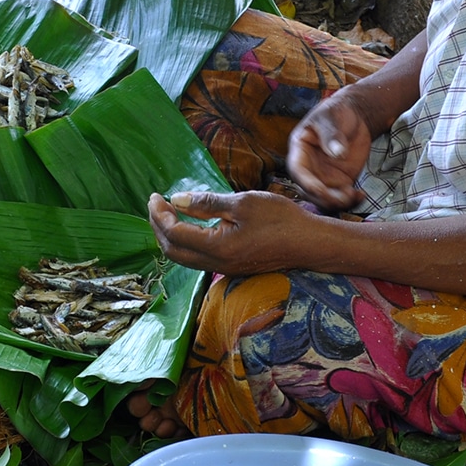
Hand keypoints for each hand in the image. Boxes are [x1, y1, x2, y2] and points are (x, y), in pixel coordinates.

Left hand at [147, 190, 322, 275]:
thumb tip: (177, 200)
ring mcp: (223, 269)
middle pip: (172, 251)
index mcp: (218, 248)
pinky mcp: (230, 268)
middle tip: (155, 204)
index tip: (155, 196)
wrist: (309, 243)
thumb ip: (207, 202)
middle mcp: (216, 264)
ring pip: (183, 258)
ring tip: (166, 214)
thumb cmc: (281, 219)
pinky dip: (184, 243)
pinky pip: (197, 259)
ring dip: (169, 237)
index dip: (160, 214)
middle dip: (158, 227)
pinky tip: (188, 225)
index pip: (174, 233)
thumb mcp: (242, 203)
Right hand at [286, 93, 371, 209]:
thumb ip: (332, 134)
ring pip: (325, 199)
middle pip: (309, 191)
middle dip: (324, 198)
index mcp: (300, 151)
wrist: (353, 116)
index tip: (320, 190)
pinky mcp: (340, 182)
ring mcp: (324, 177)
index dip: (307, 183)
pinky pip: (341, 198)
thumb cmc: (335, 112)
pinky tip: (361, 195)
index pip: (297, 171)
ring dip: (338, 203)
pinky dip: (350, 201)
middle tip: (343, 197)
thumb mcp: (330, 118)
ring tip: (354, 196)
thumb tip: (337, 152)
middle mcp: (309, 168)